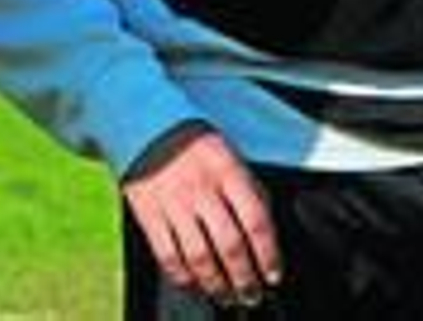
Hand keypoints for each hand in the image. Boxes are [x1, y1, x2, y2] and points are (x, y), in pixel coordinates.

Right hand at [122, 130, 282, 307]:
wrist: (148, 127)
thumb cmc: (196, 146)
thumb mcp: (231, 155)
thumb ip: (250, 190)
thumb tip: (267, 233)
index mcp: (227, 170)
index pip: (256, 220)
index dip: (269, 254)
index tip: (273, 274)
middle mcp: (201, 187)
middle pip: (230, 244)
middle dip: (245, 278)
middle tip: (251, 294)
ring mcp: (174, 202)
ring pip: (199, 256)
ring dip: (217, 284)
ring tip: (226, 296)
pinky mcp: (149, 213)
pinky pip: (168, 255)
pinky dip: (183, 277)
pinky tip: (195, 284)